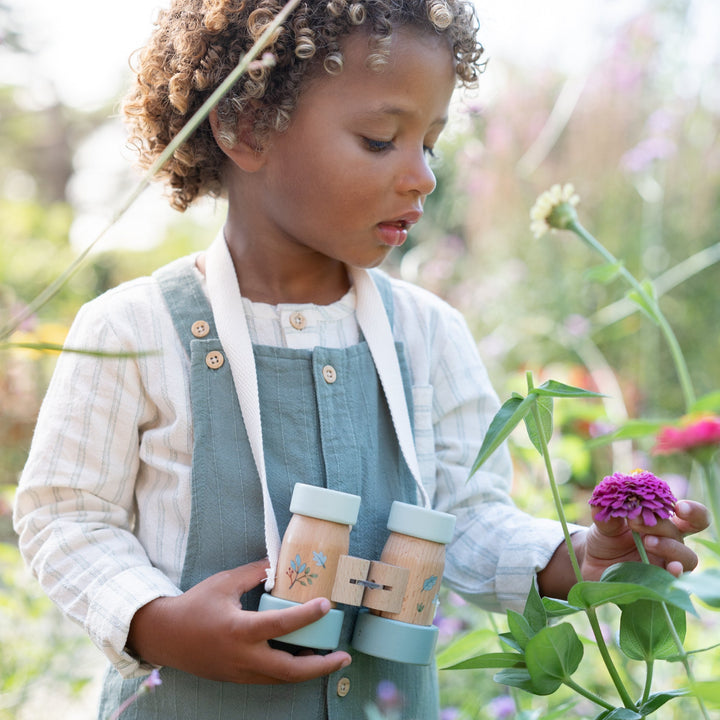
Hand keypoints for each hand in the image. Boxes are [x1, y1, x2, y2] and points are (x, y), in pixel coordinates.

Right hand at [127, 559, 351, 683]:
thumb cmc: (195, 605)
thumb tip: (280, 562)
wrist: (166, 636)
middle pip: (290, 670)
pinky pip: (270, 679)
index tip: (326, 605)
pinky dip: (289, 671)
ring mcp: (241, 672)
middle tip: (343, 656)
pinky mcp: (238, 678)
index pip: (281, 625)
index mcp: (239, 630)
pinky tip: (302, 659)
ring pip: (282, 679)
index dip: (307, 616)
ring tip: (330, 658)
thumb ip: (255, 572)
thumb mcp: (224, 582)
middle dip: (321, 666)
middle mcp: (243, 657)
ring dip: (309, 671)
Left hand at [581, 499, 709, 580]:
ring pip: (686, 558)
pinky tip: (671, 569)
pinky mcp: (659, 583)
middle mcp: (670, 544)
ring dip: (669, 547)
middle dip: (661, 525)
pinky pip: (674, 581)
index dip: (692, 512)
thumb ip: (609, 515)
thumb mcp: (604, 524)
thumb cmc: (605, 538)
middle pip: (678, 534)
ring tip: (647, 542)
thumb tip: (604, 502)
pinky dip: (674, 575)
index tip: (680, 507)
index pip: (689, 517)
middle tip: (634, 521)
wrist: (592, 562)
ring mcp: (666, 565)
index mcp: (661, 524)